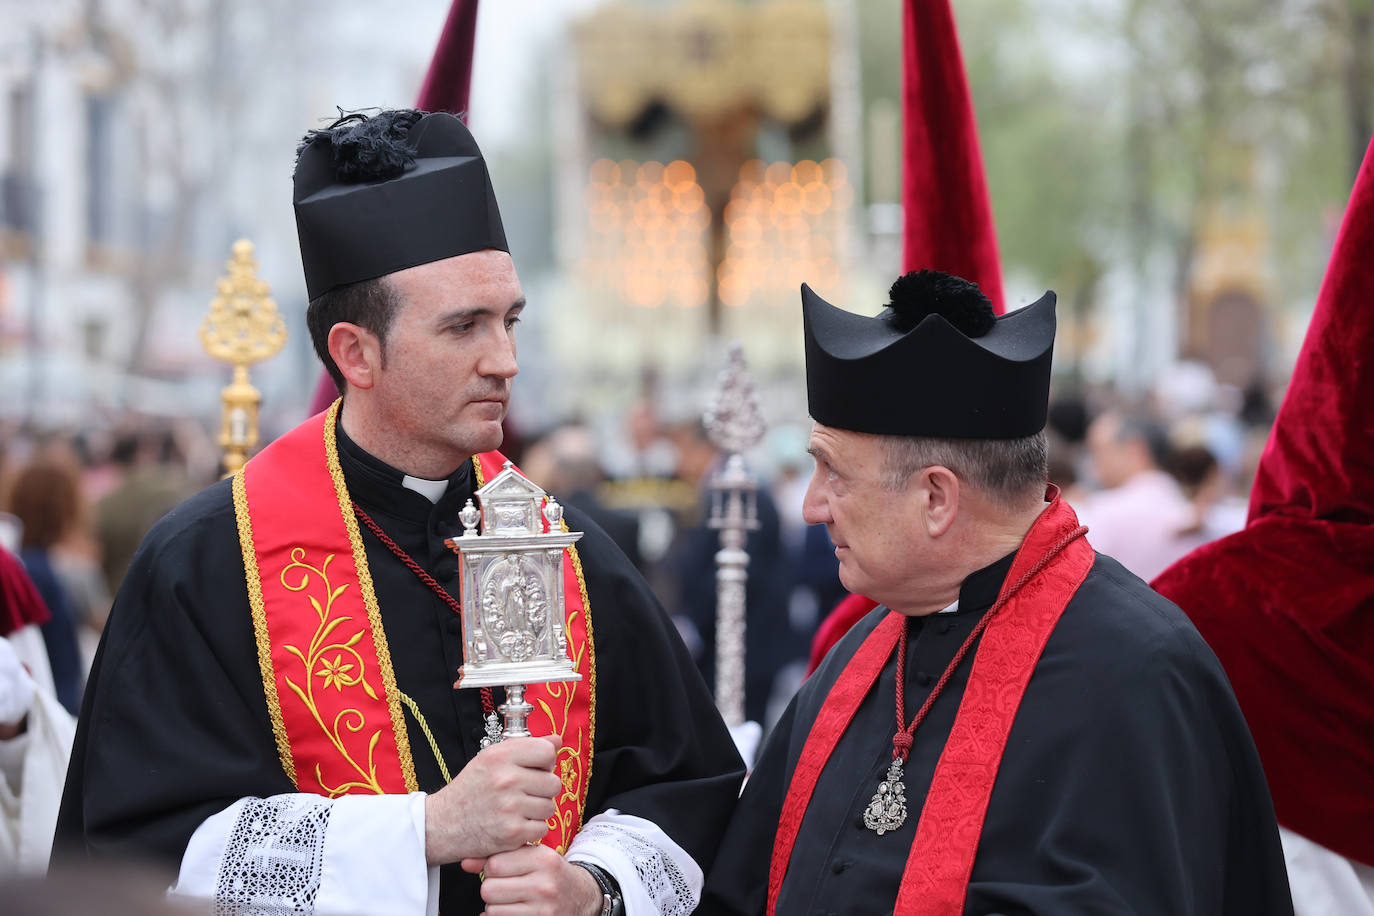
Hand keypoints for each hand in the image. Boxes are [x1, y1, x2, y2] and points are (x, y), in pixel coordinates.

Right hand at [425, 735, 561, 864]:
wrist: (443, 824)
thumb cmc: (471, 789)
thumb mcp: (491, 758)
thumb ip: (525, 748)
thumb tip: (557, 740)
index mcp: (500, 756)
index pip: (547, 752)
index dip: (544, 762)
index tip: (533, 770)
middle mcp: (506, 779)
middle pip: (553, 782)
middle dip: (542, 790)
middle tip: (524, 793)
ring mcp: (510, 807)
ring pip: (549, 807)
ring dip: (537, 811)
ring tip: (517, 809)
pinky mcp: (512, 833)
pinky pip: (542, 828)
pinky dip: (531, 830)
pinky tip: (514, 824)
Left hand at [461, 844, 604, 915]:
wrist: (582, 896)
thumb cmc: (551, 873)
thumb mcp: (532, 856)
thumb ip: (499, 855)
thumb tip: (465, 862)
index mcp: (543, 859)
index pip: (494, 863)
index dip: (492, 867)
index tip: (501, 869)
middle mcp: (544, 885)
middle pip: (489, 889)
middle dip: (492, 888)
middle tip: (505, 885)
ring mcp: (542, 910)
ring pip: (491, 910)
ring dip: (495, 906)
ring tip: (511, 899)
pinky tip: (514, 910)